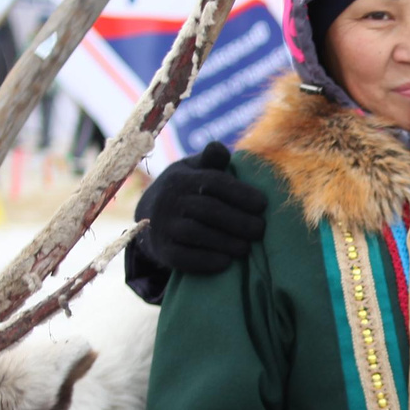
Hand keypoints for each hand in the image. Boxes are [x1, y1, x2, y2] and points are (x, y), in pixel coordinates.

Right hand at [136, 142, 266, 277]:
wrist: (147, 217)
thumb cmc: (184, 190)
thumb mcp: (193, 170)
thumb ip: (211, 160)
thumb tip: (220, 147)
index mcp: (182, 178)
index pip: (213, 182)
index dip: (240, 193)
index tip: (263, 204)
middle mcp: (169, 200)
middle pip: (207, 209)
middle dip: (238, 221)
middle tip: (260, 230)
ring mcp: (163, 225)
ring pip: (195, 233)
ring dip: (225, 242)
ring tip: (247, 248)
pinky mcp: (161, 250)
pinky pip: (181, 257)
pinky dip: (205, 261)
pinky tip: (226, 263)